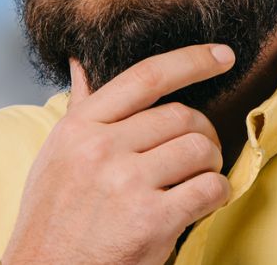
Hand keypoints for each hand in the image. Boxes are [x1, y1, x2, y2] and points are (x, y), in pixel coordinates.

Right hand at [0, 43, 235, 264]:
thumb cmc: (53, 217)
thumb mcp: (56, 155)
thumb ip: (80, 108)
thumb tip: (81, 60)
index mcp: (80, 128)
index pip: (147, 76)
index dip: (192, 60)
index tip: (223, 55)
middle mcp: (101, 149)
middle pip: (182, 116)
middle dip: (202, 132)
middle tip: (198, 153)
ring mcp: (126, 184)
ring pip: (201, 149)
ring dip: (211, 165)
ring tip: (195, 180)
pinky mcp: (151, 220)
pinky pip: (210, 188)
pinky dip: (217, 194)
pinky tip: (202, 204)